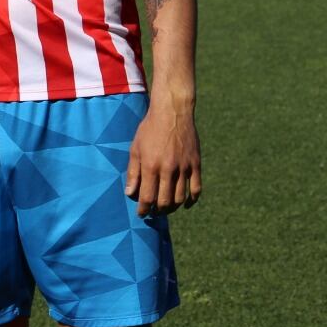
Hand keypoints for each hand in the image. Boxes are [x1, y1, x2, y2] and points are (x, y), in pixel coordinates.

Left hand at [125, 96, 201, 217]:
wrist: (173, 112)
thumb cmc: (150, 129)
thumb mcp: (135, 148)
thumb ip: (133, 172)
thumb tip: (130, 193)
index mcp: (151, 165)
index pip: (147, 196)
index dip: (144, 209)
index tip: (141, 213)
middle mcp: (168, 169)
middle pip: (165, 201)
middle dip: (158, 210)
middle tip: (154, 212)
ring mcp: (184, 167)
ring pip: (180, 198)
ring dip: (173, 207)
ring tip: (166, 208)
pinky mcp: (195, 164)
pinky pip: (196, 189)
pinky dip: (191, 200)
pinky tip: (185, 204)